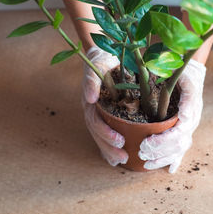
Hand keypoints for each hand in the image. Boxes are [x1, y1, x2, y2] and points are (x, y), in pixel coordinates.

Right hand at [82, 46, 128, 165]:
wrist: (104, 53)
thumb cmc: (104, 58)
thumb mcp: (99, 62)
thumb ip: (92, 78)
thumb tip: (89, 98)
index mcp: (91, 99)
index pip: (95, 121)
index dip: (106, 132)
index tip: (120, 140)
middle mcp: (93, 108)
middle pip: (97, 132)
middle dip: (109, 146)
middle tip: (123, 156)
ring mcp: (98, 112)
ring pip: (100, 135)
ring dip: (109, 150)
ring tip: (121, 160)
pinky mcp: (106, 113)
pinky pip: (105, 132)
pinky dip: (108, 147)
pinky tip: (114, 160)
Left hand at [139, 59, 205, 172]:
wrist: (190, 70)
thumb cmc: (182, 71)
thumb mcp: (183, 76)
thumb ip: (186, 96)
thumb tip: (185, 116)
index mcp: (191, 108)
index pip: (180, 131)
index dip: (163, 140)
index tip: (147, 142)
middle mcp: (192, 119)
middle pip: (178, 143)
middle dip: (160, 151)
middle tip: (142, 152)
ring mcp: (189, 126)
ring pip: (180, 149)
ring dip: (163, 158)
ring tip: (147, 164)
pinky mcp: (184, 129)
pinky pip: (181, 148)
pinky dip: (175, 160)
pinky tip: (169, 170)